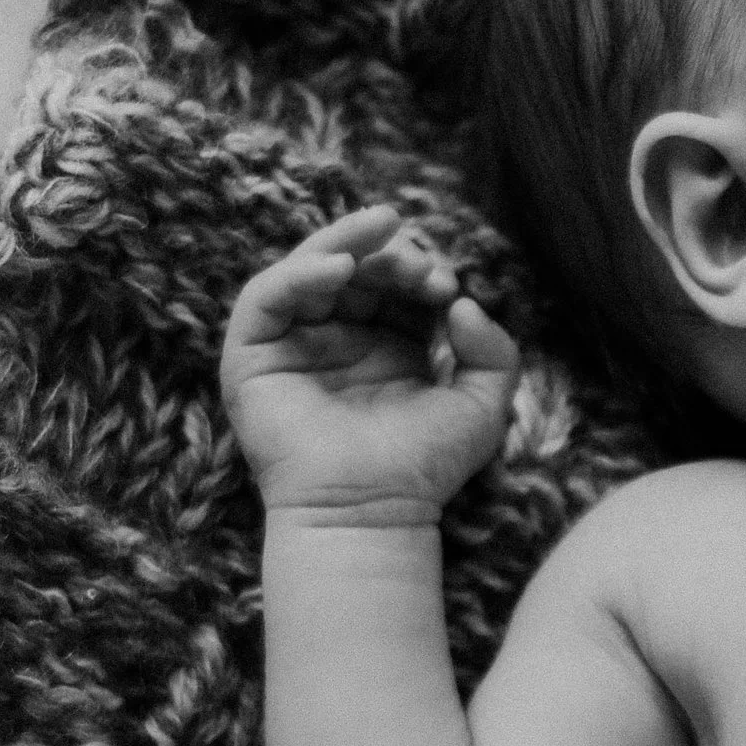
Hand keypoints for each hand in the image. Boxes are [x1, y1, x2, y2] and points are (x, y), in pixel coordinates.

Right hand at [221, 203, 519, 523]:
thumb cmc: (424, 467)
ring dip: (345, 244)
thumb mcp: (481, 405)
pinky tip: (339, 268)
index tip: (447, 284)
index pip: (399, 285)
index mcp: (388, 344)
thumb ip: (493, 351)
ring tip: (379, 233)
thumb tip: (465, 303)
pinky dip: (299, 272)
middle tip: (419, 261)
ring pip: (309, 270)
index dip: (422, 271)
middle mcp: (339, 339)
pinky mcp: (252, 356)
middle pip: (356, 269)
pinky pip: (266, 297)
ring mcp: (294, 344)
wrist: (372, 512)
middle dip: (389, 254)